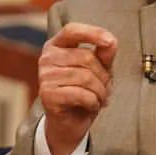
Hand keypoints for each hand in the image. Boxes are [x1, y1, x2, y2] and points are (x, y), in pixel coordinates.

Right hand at [39, 23, 116, 154]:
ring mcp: (45, 76)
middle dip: (103, 76)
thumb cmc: (83, 92)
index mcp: (57, 46)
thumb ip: (103, 54)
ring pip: (86, 77)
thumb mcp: (98, 70)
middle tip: (106, 89)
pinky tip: (91, 105)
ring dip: (100, 91)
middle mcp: (47, 58)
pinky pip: (81, 94)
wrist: (69, 123)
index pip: (72, 30)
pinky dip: (93, 102)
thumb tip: (110, 41)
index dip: (92, 33)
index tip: (110, 41)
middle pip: (86, 57)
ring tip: (99, 98)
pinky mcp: (47, 94)